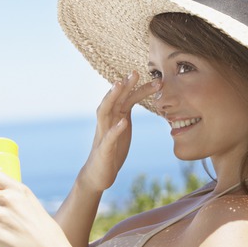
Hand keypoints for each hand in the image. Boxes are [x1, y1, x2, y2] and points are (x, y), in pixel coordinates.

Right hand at [79, 71, 160, 191]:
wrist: (97, 174)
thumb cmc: (111, 150)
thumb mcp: (121, 128)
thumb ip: (125, 112)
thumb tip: (135, 97)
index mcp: (114, 117)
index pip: (125, 98)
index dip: (135, 87)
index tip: (150, 76)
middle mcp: (107, 122)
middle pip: (114, 100)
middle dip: (124, 86)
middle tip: (135, 72)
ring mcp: (103, 135)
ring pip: (105, 112)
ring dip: (111, 98)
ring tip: (119, 85)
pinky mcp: (104, 150)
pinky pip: (109, 138)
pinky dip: (116, 129)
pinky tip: (124, 122)